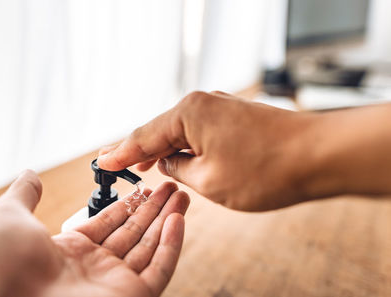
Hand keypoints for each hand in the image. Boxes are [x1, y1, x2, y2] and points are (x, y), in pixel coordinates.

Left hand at [0, 170, 189, 296]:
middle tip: (171, 186)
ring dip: (167, 221)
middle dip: (153, 209)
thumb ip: (25, 194)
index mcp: (69, 249)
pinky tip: (177, 220)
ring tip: (181, 196)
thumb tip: (30, 173)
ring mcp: (112, 283)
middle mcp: (93, 267)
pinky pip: (158, 271)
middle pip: (133, 233)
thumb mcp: (7, 217)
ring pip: (149, 248)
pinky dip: (171, 246)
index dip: (128, 204)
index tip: (145, 187)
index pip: (109, 223)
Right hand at [98, 91, 319, 210]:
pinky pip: (200, 130)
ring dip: (162, 147)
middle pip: (160, 129)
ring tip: (139, 162)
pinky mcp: (235, 116)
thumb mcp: (208, 180)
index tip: (102, 163)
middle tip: (112, 160)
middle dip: (137, 148)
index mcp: (189, 114)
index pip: (144, 137)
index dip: (121, 154)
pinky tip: (176, 155)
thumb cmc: (266, 170)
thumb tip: (169, 162)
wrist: (319, 155)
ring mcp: (221, 107)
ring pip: (180, 130)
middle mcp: (203, 103)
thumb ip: (179, 169)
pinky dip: (185, 144)